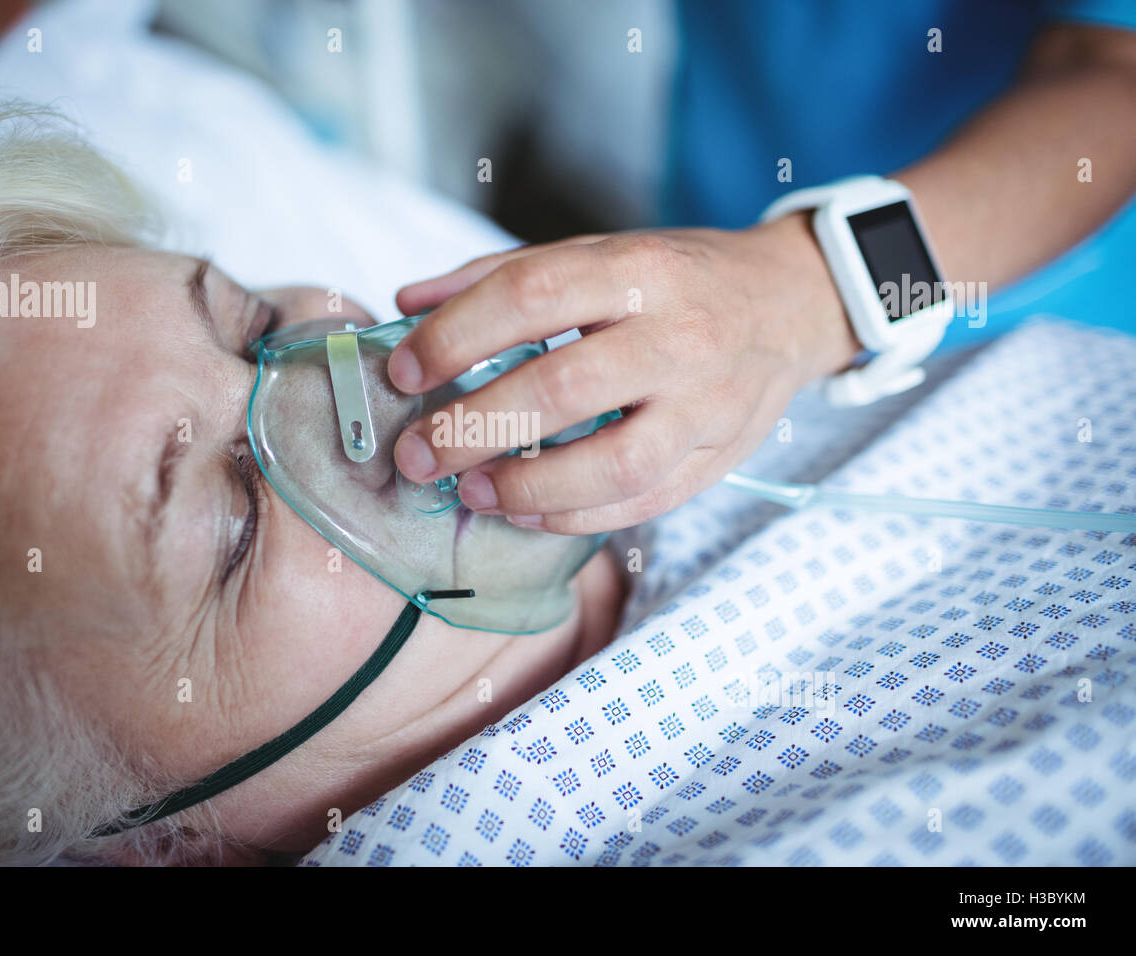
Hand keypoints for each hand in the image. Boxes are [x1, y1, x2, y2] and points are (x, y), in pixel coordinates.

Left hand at [387, 215, 860, 533]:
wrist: (789, 304)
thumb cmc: (674, 280)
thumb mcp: (596, 254)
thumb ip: (499, 275)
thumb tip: (408, 300)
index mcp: (637, 270)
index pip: (532, 295)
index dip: (456, 336)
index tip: (405, 370)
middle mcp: (677, 335)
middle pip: (562, 388)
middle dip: (473, 427)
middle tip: (417, 454)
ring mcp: (706, 404)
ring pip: (611, 464)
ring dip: (526, 486)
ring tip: (470, 491)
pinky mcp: (719, 458)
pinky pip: (642, 504)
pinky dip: (573, 517)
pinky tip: (523, 511)